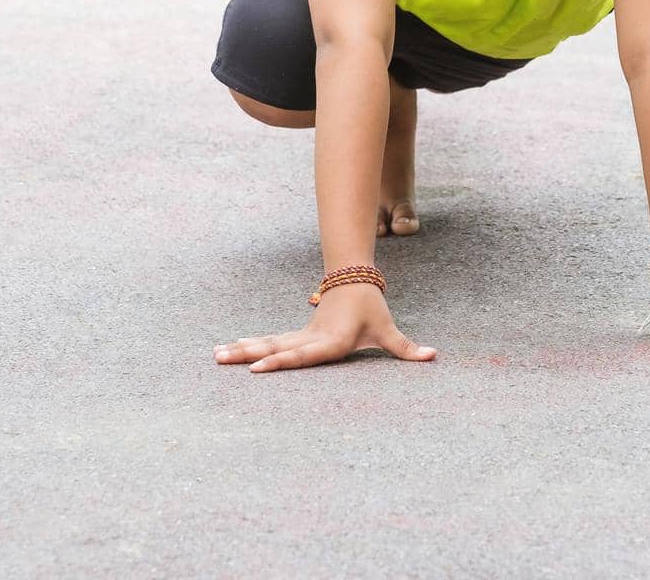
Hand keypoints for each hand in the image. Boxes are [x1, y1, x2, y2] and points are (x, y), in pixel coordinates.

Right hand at [213, 283, 436, 370]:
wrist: (355, 282)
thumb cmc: (371, 310)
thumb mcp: (388, 331)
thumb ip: (407, 349)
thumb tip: (434, 357)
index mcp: (329, 341)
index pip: (302, 355)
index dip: (280, 361)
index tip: (257, 367)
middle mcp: (310, 339)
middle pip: (276, 347)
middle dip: (249, 354)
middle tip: (222, 358)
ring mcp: (300, 336)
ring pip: (267, 342)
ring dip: (242, 348)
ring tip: (215, 355)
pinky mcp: (296, 336)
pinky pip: (269, 342)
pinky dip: (248, 345)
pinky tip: (229, 350)